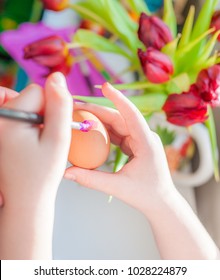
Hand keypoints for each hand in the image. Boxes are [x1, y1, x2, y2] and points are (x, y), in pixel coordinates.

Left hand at [0, 72, 72, 207]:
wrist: (25, 197)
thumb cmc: (43, 172)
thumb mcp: (58, 138)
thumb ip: (60, 105)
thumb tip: (58, 76)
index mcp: (9, 119)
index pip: (38, 91)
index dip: (52, 109)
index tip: (51, 131)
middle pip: (29, 96)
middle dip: (42, 113)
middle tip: (43, 139)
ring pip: (25, 104)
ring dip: (36, 119)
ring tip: (36, 142)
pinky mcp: (1, 130)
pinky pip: (19, 115)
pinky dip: (28, 123)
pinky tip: (29, 141)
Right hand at [65, 83, 174, 214]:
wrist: (161, 203)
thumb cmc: (146, 195)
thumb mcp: (117, 187)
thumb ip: (91, 179)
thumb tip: (66, 173)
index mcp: (147, 142)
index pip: (131, 114)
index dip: (118, 98)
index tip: (104, 86)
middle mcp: (145, 137)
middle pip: (119, 117)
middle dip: (97, 110)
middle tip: (75, 106)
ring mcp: (140, 140)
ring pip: (117, 125)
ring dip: (99, 120)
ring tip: (78, 116)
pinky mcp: (136, 146)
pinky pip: (118, 134)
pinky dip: (103, 132)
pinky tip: (90, 131)